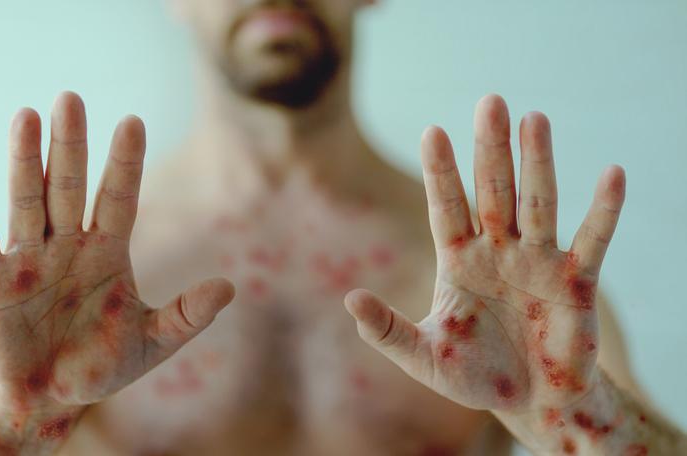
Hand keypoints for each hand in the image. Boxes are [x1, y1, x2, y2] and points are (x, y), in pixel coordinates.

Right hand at [0, 92, 233, 415]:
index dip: (125, 164)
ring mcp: (30, 260)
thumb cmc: (97, 366)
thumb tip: (230, 287)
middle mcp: (68, 246)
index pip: (119, 199)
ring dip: (24, 161)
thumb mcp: (150, 343)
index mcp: (107, 254)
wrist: (46, 400)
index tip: (133, 121)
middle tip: (70, 98)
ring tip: (26, 116)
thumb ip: (188, 316)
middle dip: (71, 146)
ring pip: (27, 201)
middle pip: (69, 187)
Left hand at [345, 94, 624, 412]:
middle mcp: (498, 251)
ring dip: (537, 162)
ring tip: (534, 117)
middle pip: (492, 191)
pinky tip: (612, 174)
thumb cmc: (475, 378)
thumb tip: (349, 300)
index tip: (430, 131)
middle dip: (490, 149)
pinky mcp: (575, 282)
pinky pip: (591, 240)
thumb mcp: (424, 357)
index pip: (446, 208)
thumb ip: (387, 331)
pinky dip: (603, 210)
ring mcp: (537, 262)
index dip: (440, 172)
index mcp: (459, 262)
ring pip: (537, 202)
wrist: (531, 404)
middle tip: (489, 102)